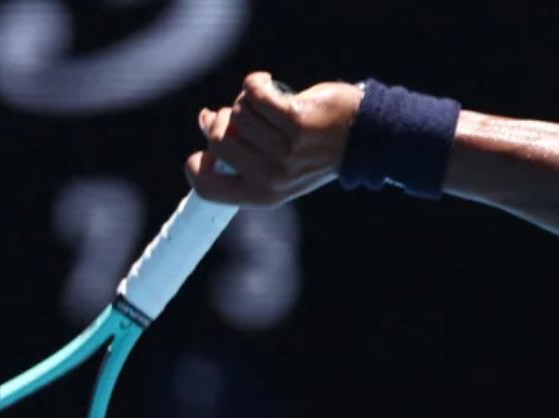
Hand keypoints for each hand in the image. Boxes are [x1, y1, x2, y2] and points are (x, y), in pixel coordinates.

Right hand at [187, 72, 362, 206]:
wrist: (363, 136)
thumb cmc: (316, 149)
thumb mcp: (278, 164)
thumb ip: (243, 152)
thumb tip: (204, 121)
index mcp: (263, 194)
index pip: (208, 187)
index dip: (195, 164)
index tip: (204, 148)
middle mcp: (272, 177)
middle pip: (218, 139)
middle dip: (223, 120)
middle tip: (243, 114)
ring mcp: (285, 151)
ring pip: (239, 113)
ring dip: (248, 101)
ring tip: (268, 104)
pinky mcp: (295, 122)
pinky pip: (253, 94)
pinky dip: (256, 82)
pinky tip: (266, 82)